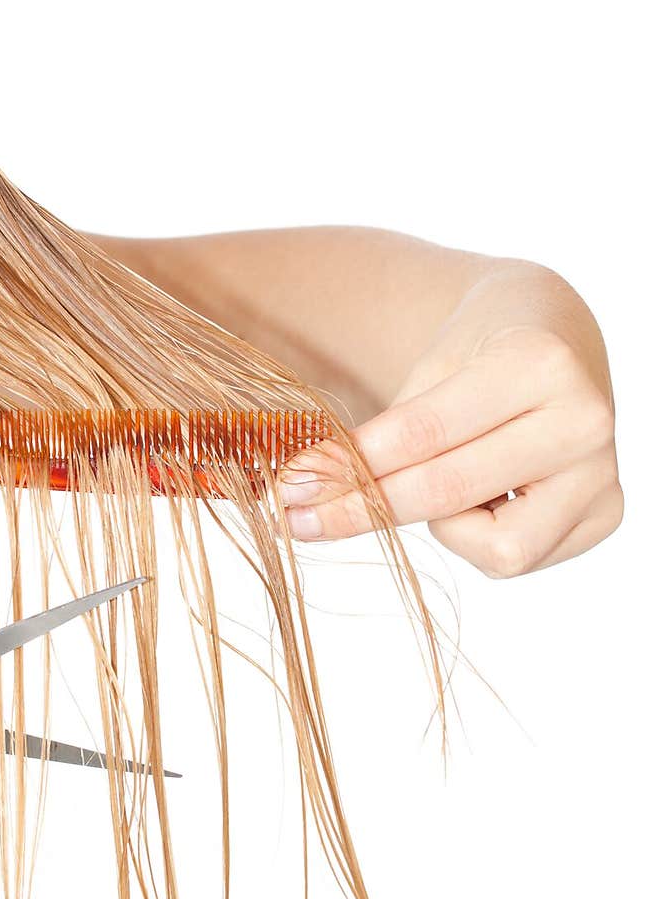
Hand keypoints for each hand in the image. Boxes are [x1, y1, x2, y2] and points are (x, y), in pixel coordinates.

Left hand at [278, 265, 622, 575]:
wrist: (557, 339)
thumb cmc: (479, 354)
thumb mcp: (429, 369)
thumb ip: (382, 434)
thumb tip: (302, 497)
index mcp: (539, 363)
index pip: (424, 433)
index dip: (350, 466)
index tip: (290, 487)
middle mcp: (584, 420)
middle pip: (449, 492)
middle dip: (363, 509)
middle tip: (298, 518)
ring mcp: (602, 475)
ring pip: (497, 549)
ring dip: (441, 525)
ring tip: (440, 483)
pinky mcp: (606, 515)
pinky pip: (518, 559)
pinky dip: (478, 537)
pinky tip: (480, 499)